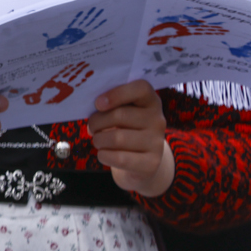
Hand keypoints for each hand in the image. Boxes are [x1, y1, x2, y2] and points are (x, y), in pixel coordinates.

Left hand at [87, 80, 173, 196]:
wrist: (141, 161)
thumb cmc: (125, 129)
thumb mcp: (122, 112)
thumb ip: (111, 104)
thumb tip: (95, 106)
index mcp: (150, 101)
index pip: (141, 88)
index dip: (117, 93)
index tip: (98, 103)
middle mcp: (157, 120)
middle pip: (120, 115)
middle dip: (96, 122)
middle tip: (92, 127)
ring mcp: (157, 142)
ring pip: (117, 138)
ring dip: (98, 140)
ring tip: (98, 140)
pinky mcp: (152, 163)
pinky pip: (120, 158)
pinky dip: (104, 155)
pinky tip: (103, 154)